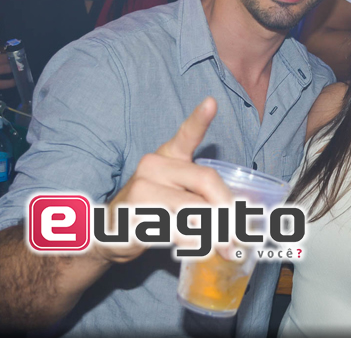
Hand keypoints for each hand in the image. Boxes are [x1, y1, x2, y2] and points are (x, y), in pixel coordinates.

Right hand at [91, 97, 233, 264]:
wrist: (110, 231)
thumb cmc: (154, 207)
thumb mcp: (177, 191)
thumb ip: (204, 195)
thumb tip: (239, 216)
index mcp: (168, 155)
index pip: (186, 134)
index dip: (199, 119)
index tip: (211, 103)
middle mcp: (154, 166)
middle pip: (206, 180)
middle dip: (228, 207)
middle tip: (240, 231)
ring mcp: (142, 189)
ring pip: (195, 209)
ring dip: (216, 232)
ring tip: (226, 246)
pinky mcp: (135, 215)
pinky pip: (176, 230)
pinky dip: (194, 243)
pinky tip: (196, 247)